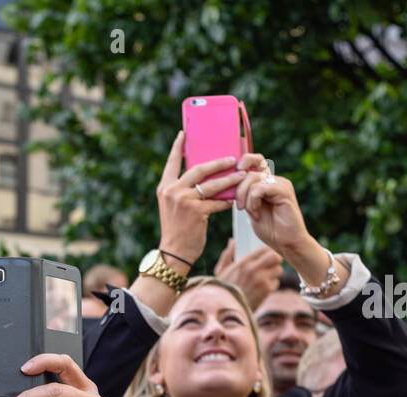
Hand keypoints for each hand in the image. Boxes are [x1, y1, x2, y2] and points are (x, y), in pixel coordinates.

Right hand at [155, 131, 241, 266]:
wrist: (174, 253)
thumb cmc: (176, 230)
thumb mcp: (173, 206)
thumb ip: (182, 190)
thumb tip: (204, 176)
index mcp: (164, 187)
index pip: (172, 162)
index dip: (178, 147)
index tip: (184, 133)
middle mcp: (172, 191)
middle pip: (199, 169)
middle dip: (218, 162)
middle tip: (232, 158)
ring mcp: (184, 201)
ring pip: (212, 184)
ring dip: (230, 179)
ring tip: (242, 175)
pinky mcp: (197, 212)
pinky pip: (217, 202)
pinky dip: (227, 201)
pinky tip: (235, 199)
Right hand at [214, 238, 282, 309]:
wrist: (226, 310)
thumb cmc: (223, 289)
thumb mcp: (221, 271)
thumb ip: (227, 255)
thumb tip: (232, 242)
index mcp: (243, 262)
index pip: (264, 249)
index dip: (268, 251)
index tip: (268, 254)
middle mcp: (253, 269)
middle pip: (276, 257)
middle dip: (276, 260)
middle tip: (272, 264)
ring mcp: (261, 280)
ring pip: (278, 270)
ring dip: (274, 274)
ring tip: (264, 278)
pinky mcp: (267, 290)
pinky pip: (276, 283)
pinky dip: (271, 286)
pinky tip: (261, 289)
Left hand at [233, 154, 312, 259]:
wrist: (287, 242)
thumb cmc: (270, 228)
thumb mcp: (251, 209)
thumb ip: (244, 195)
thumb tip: (230, 183)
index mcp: (267, 183)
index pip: (256, 160)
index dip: (245, 160)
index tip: (236, 170)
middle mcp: (275, 180)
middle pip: (248, 172)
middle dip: (238, 190)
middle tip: (240, 208)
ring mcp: (280, 184)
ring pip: (252, 179)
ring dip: (245, 198)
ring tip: (251, 212)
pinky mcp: (284, 190)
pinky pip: (259, 188)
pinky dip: (253, 201)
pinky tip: (256, 213)